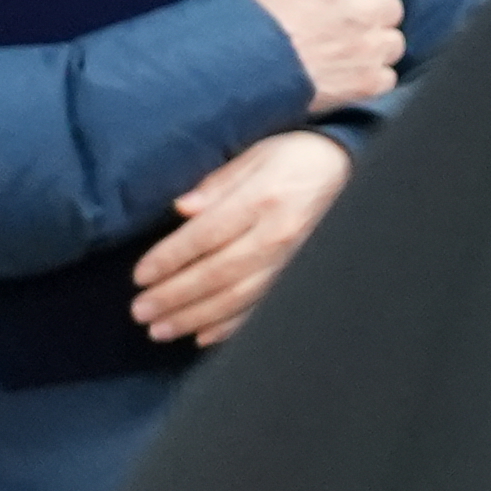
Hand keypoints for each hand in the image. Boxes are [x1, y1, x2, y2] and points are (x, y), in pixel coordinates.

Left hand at [130, 130, 352, 348]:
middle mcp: (277, 236)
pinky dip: (231, 328)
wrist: (350, 170)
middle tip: (140, 312)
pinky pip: (262, 310)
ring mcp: (291, 263)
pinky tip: (201, 336)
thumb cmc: (296, 156)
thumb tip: (181, 209)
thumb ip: (218, 183)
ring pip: (236, 299)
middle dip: (174, 296)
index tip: (140, 276)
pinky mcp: (300, 280)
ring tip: (160, 329)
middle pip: (217, 274)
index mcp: (262, 200)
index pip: (206, 235)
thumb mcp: (256, 154)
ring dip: (195, 318)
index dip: (170, 258)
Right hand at [238, 0, 403, 112]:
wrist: (245, 65)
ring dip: (376, 43)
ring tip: (346, 48)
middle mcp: (366, 12)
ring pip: (393, 42)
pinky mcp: (366, 83)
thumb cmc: (259, 12)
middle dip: (372, 11)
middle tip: (342, 20)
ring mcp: (369, 49)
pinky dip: (372, 76)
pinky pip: (387, 77)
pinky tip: (348, 72)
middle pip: (391, 6)